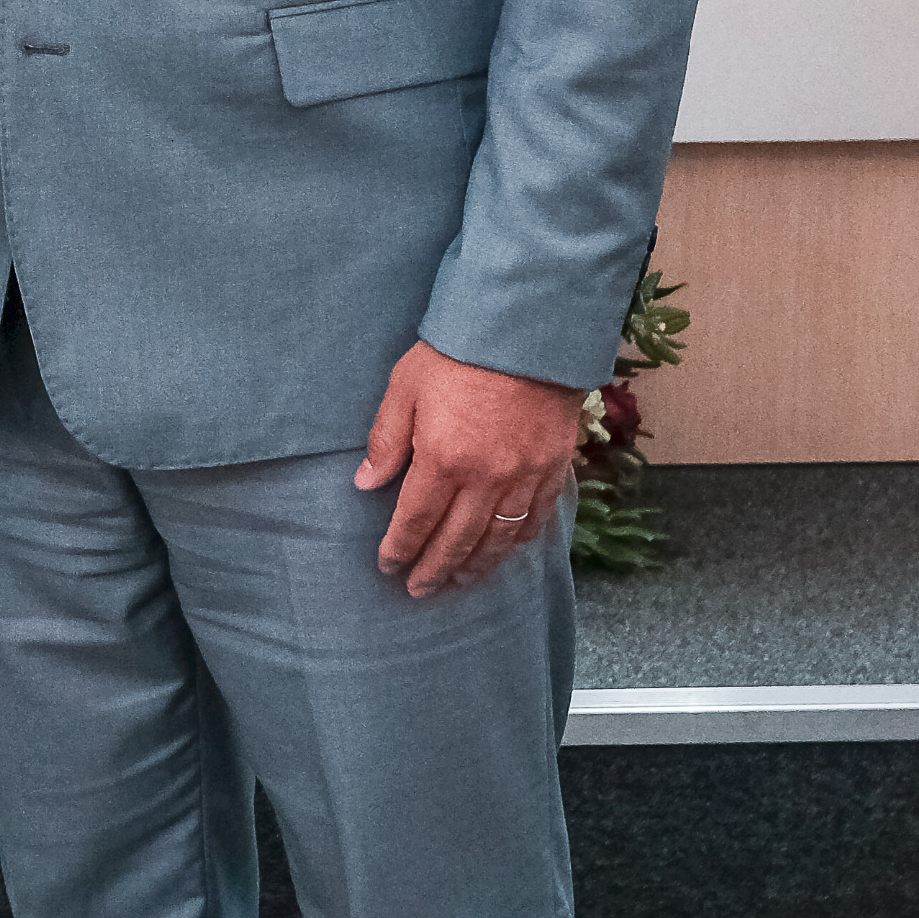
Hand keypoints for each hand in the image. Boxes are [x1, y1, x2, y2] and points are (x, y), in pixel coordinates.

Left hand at [355, 340, 584, 599]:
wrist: (528, 328)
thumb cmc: (459, 352)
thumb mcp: (406, 387)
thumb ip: (386, 439)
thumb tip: (366, 482)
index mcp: (443, 459)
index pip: (416, 521)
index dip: (400, 548)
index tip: (388, 565)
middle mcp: (486, 478)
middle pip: (456, 540)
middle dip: (434, 569)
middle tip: (419, 589)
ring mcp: (524, 475)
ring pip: (498, 538)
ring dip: (475, 565)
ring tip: (458, 581)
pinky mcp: (552, 466)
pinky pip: (535, 518)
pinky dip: (518, 542)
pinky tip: (504, 552)